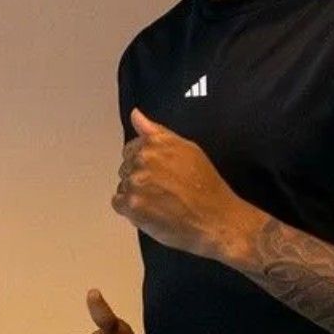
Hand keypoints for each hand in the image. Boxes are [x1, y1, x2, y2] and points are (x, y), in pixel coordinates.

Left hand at [112, 108, 263, 262]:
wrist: (215, 218)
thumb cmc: (206, 185)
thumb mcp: (188, 149)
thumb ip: (157, 132)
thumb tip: (135, 115)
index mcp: (154, 143)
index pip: (131, 149)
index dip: (145, 163)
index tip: (161, 174)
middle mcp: (142, 159)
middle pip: (125, 168)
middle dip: (140, 178)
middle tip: (164, 190)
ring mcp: (135, 183)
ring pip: (123, 186)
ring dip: (136, 194)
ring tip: (160, 203)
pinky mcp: (132, 206)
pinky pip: (118, 203)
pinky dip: (131, 210)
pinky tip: (151, 212)